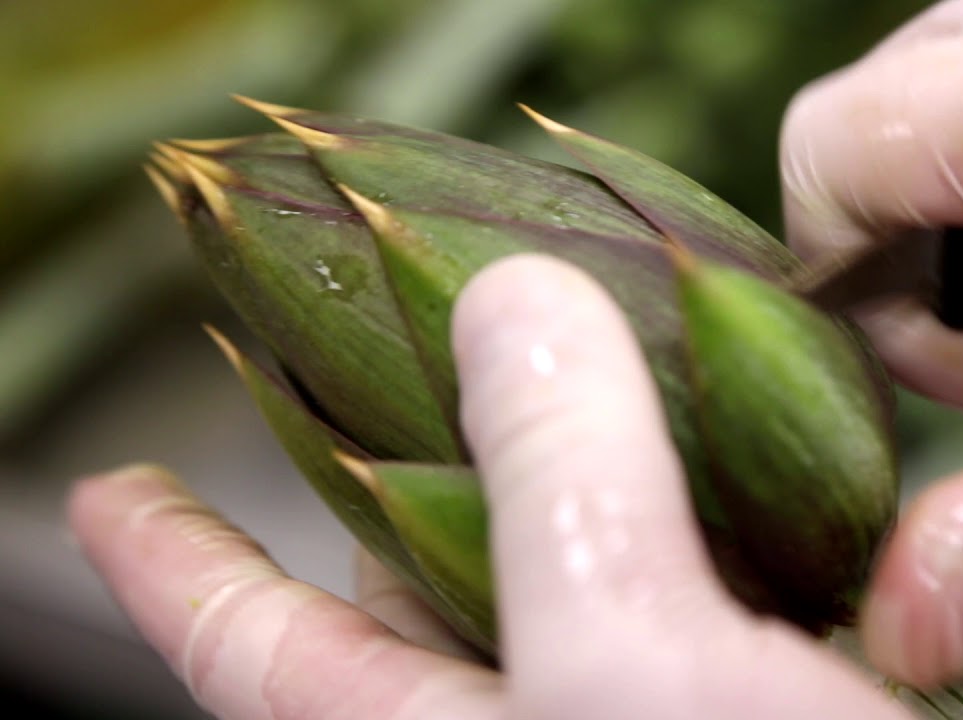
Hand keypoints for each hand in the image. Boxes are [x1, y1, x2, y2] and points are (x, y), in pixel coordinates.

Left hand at [69, 255, 908, 719]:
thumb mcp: (628, 663)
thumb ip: (562, 482)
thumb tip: (512, 296)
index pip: (256, 646)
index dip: (176, 560)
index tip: (108, 490)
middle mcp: (526, 712)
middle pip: (412, 558)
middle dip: (406, 437)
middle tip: (417, 319)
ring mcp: (632, 692)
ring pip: (554, 542)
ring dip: (562, 441)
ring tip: (567, 332)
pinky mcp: (734, 675)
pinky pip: (675, 550)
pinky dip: (680, 472)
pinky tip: (717, 403)